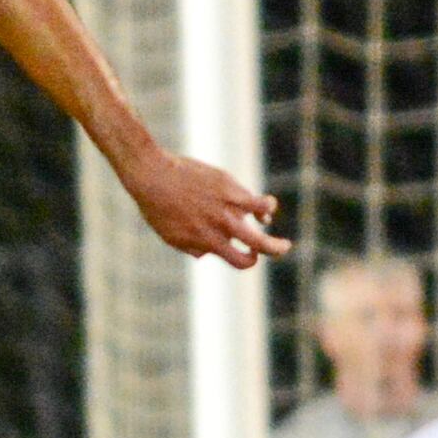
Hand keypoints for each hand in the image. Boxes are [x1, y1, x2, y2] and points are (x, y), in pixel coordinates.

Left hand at [120, 146, 293, 268]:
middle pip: (261, 244)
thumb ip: (193, 248)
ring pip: (264, 213)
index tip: (251, 256)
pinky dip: (264, 204)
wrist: (153, 176)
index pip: (241, 261)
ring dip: (269, 217)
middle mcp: (222, 225)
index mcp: (209, 241)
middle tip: (284, 248)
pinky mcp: (229, 186)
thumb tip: (207, 254)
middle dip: (277, 248)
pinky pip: (254, 197)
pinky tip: (265, 205)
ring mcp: (228, 204)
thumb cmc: (158, 209)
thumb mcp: (172, 237)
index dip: (249, 261)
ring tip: (266, 217)